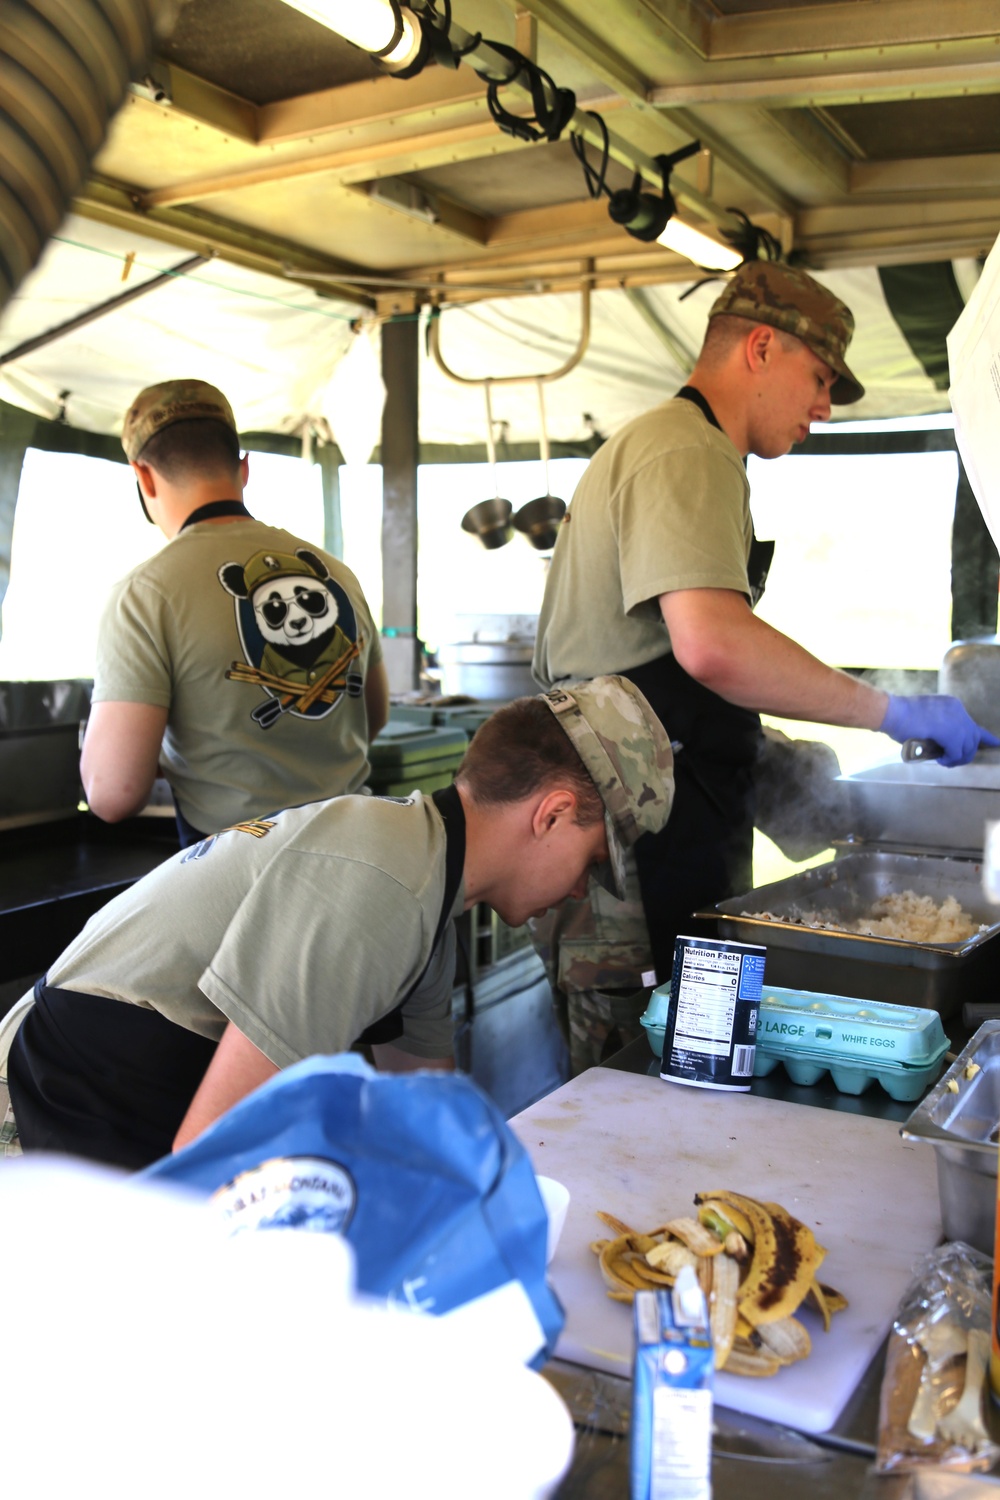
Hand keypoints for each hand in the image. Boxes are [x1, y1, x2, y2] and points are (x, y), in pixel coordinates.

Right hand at [880, 694, 999, 767]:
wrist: (890, 711)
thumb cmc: (899, 717)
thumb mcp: (925, 721)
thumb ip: (938, 731)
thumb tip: (944, 747)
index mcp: (952, 706)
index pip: (973, 724)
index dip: (986, 737)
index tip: (997, 744)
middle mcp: (958, 711)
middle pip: (973, 737)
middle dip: (966, 753)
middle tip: (951, 761)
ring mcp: (956, 720)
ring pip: (968, 746)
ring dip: (958, 758)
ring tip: (944, 761)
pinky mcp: (950, 732)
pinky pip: (957, 752)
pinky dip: (950, 759)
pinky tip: (940, 759)